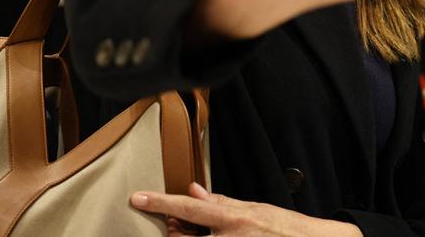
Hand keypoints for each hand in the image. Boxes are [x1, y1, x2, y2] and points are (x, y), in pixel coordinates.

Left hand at [131, 182, 362, 235]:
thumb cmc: (286, 228)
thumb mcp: (255, 209)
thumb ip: (221, 203)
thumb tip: (194, 192)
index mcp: (234, 219)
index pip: (189, 208)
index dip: (160, 202)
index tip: (138, 198)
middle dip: (176, 232)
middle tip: (179, 226)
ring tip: (208, 233)